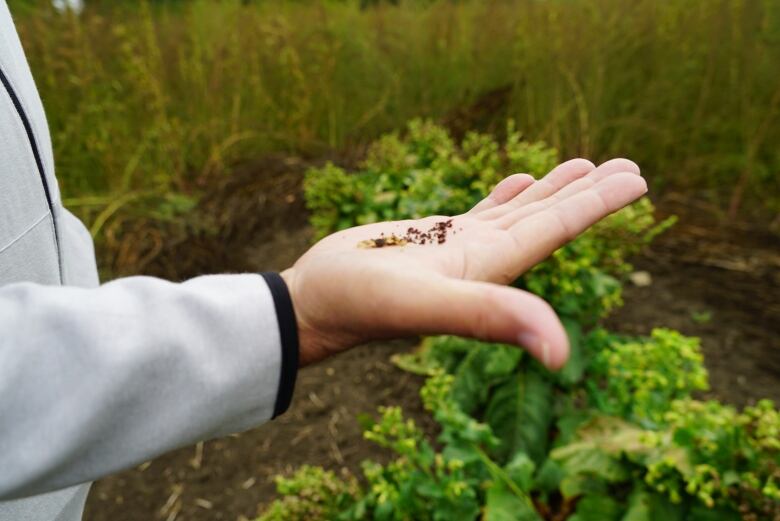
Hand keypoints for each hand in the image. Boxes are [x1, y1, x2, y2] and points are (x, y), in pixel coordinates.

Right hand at [281, 158, 646, 368]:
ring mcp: (461, 249)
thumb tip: (561, 353)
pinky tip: (522, 180)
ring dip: (553, 190)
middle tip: (629, 167)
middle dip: (588, 193)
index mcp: (494, 269)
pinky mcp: (433, 239)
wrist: (317, 303)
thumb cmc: (361, 302)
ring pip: (518, 212)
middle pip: (548, 219)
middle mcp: (486, 260)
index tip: (636, 179)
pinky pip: (482, 211)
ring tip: (585, 165)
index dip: (596, 204)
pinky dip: (507, 195)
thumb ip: (489, 318)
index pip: (555, 229)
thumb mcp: (426, 306)